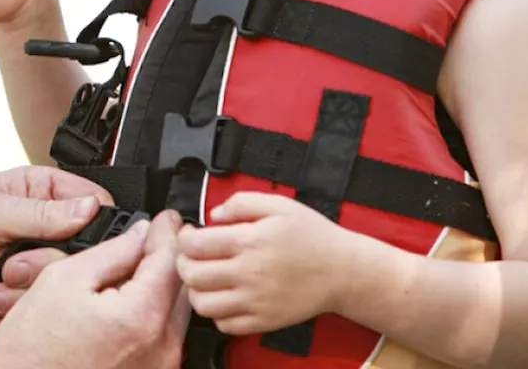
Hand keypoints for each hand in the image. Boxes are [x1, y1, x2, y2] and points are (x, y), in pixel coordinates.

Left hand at [0, 166, 113, 357]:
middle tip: (11, 264)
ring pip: (67, 284)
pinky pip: (46, 313)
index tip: (75, 234)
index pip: (88, 197)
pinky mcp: (31, 304)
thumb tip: (88, 207)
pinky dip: (15, 312)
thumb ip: (36, 211)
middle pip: (85, 248)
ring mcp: (37, 269)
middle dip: (45, 261)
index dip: (91, 217)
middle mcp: (42, 231)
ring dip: (25, 289)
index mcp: (34, 194)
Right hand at [0, 211, 190, 368]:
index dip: (167, 231)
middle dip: (167, 258)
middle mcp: (162, 347)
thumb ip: (110, 252)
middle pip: (181, 286)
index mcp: (142, 317)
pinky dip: (152, 314)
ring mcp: (160, 367)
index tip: (164, 219)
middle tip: (151, 239)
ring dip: (160, 286)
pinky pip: (163, 336)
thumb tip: (139, 235)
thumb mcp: (63, 281)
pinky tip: (125, 306)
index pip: (171, 259)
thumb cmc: (33, 353)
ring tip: (131, 274)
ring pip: (174, 311)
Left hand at [178, 192, 358, 335]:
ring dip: (196, 290)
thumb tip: (214, 214)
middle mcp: (249, 274)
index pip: (194, 244)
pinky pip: (224, 325)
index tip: (189, 234)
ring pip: (202, 304)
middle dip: (184, 263)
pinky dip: (217, 313)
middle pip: (192, 275)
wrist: (343, 271)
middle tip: (192, 256)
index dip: (183, 238)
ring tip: (206, 278)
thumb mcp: (279, 204)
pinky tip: (225, 297)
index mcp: (250, 241)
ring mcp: (255, 302)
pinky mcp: (263, 321)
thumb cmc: (312, 236)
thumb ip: (241, 202)